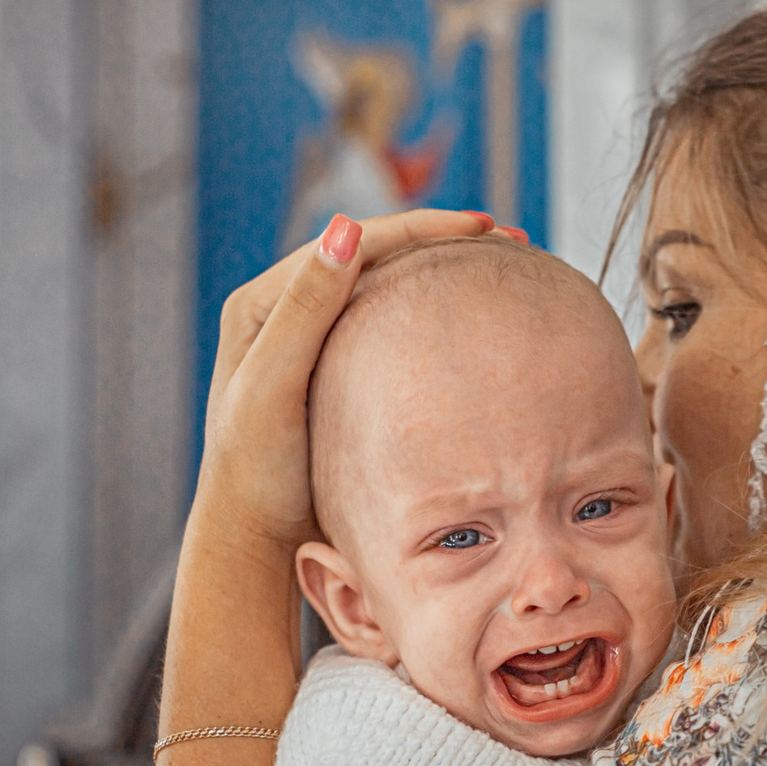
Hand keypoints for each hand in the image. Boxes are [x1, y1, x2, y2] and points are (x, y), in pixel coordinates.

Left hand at [196, 207, 504, 553]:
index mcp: (262, 302)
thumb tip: (345, 229)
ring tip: (501, 267)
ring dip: (442, 273)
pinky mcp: (337, 372)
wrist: (256, 536)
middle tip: (510, 239)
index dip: (420, 229)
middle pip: (374, 256)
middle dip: (441, 241)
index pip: (353, 243)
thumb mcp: (273, 387)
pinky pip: (390, 326)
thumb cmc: (257, 471)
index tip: (483, 229)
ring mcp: (313, 342)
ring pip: (386, 288)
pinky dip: (432, 315)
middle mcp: (285, 312)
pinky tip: (470, 321)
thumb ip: (304, 311)